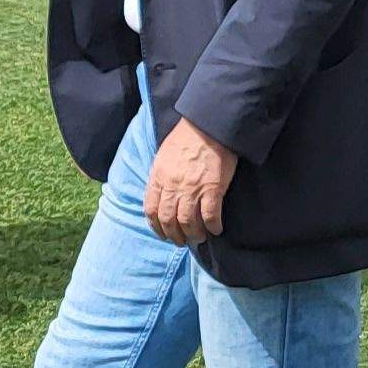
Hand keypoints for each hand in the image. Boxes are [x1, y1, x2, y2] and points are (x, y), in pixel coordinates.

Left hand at [144, 120, 235, 245]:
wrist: (208, 126)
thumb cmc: (185, 138)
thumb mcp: (163, 156)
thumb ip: (160, 177)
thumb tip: (160, 194)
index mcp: (159, 177)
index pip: (151, 210)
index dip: (156, 227)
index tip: (162, 233)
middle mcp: (173, 186)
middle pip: (169, 220)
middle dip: (174, 235)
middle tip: (181, 240)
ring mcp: (192, 188)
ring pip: (188, 222)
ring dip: (194, 234)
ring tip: (198, 238)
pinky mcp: (212, 188)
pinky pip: (210, 215)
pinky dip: (213, 226)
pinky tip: (216, 229)